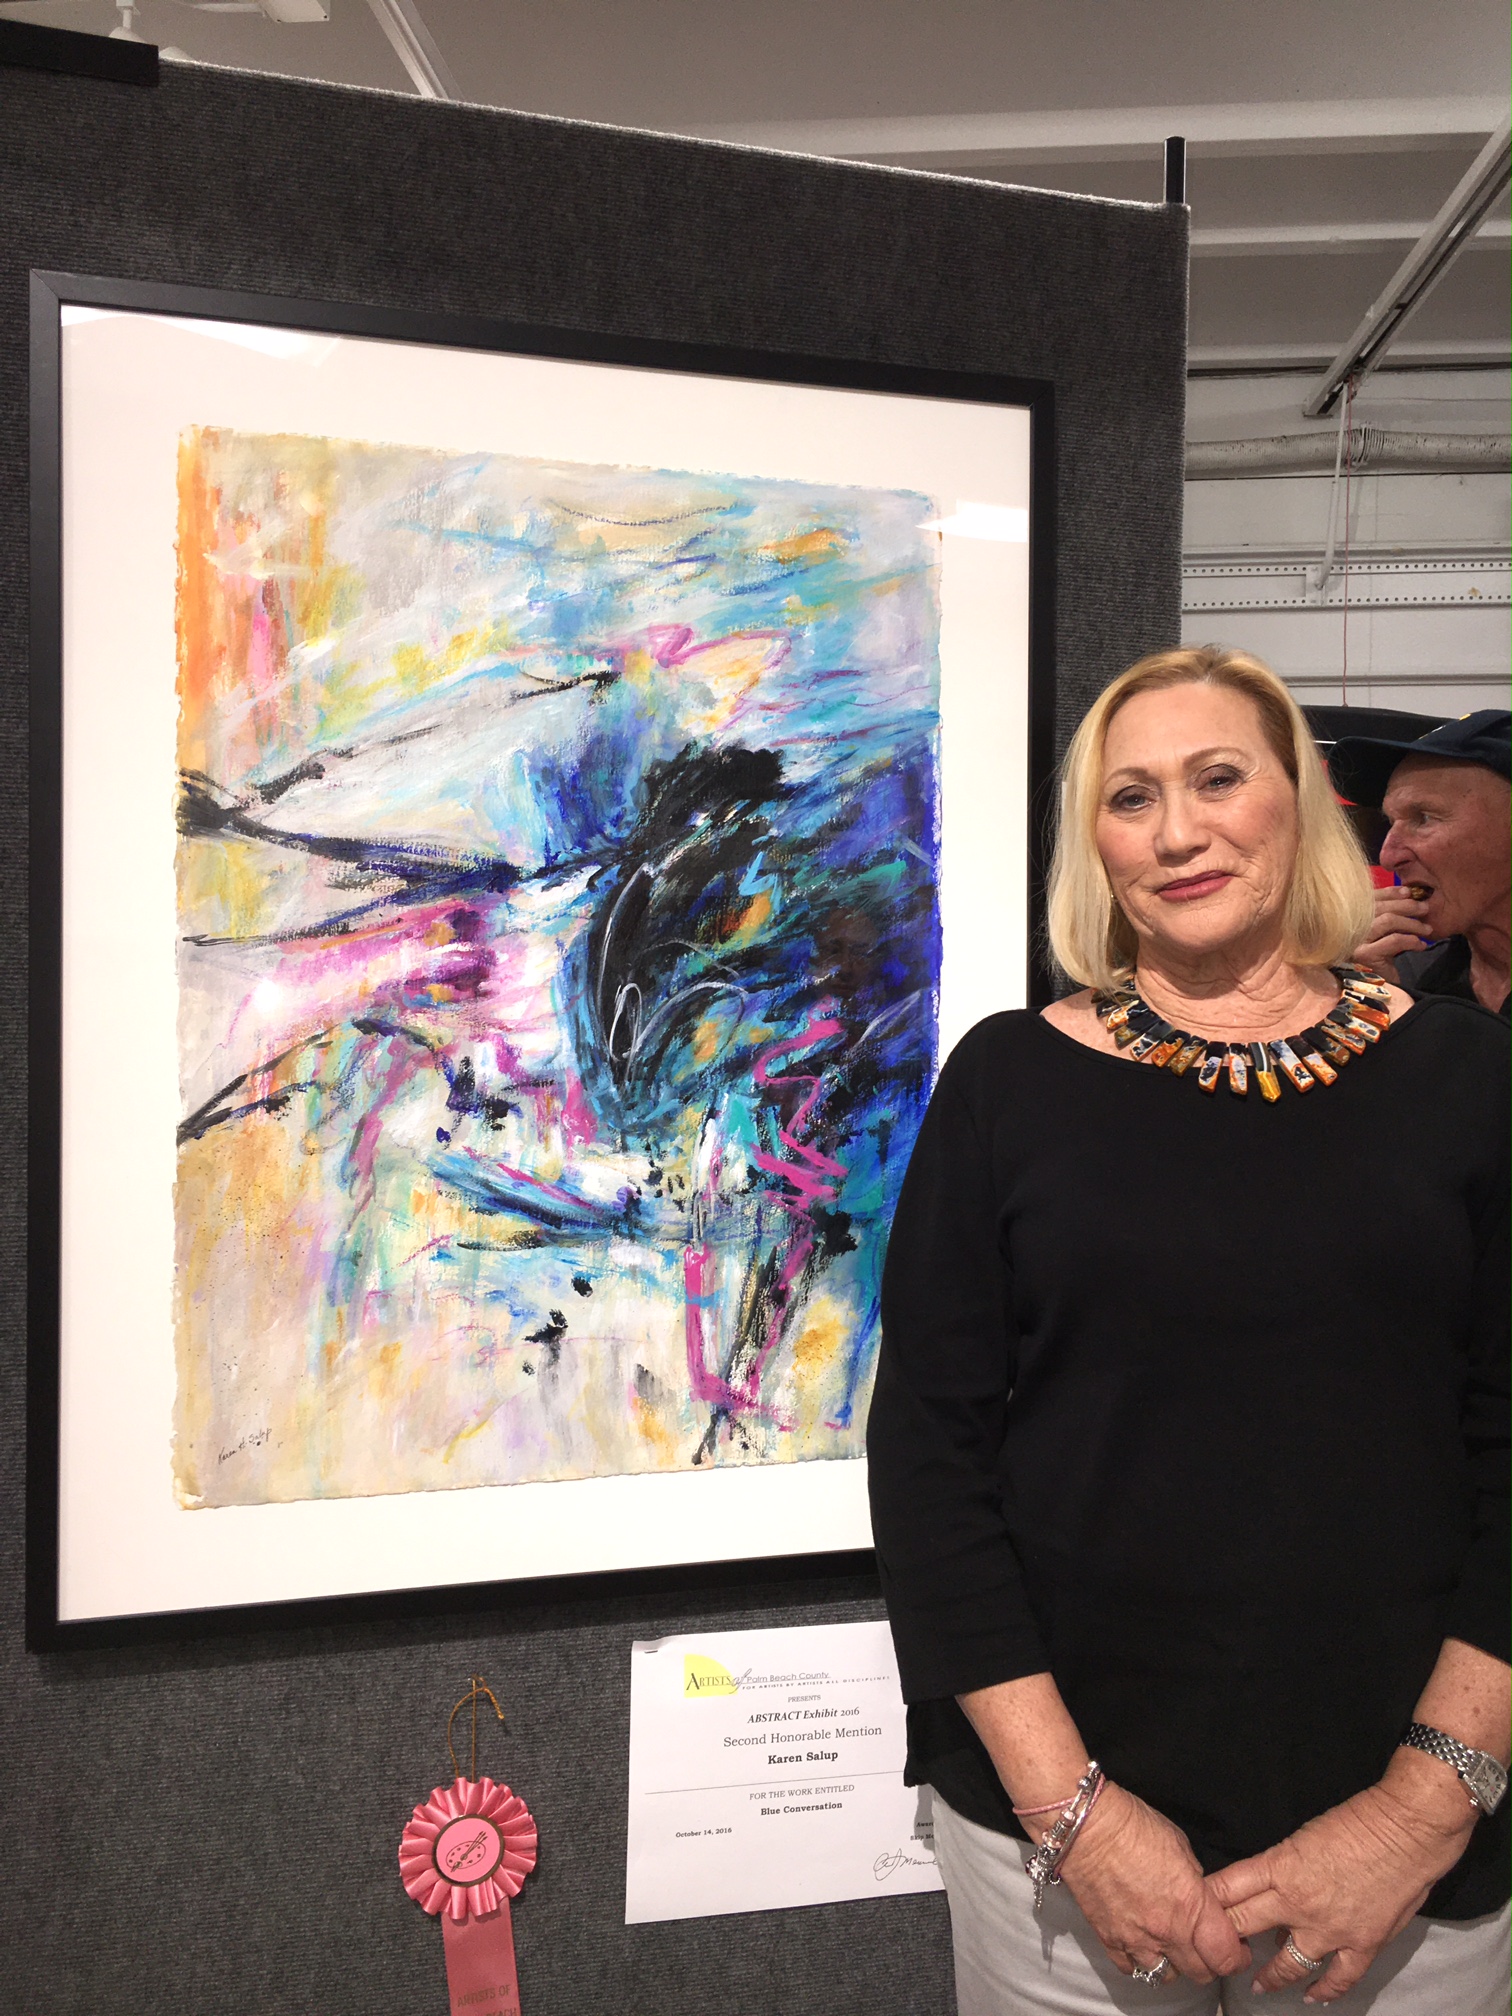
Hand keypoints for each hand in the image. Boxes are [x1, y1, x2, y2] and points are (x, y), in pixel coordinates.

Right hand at [1056, 1781, 1251, 1984]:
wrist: (1085, 1826)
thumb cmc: (1133, 1825)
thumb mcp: (1181, 1846)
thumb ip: (1194, 1881)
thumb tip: (1198, 1897)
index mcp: (1190, 1905)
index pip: (1225, 1955)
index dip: (1235, 1957)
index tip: (1235, 1949)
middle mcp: (1166, 1930)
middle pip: (1200, 1973)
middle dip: (1210, 1963)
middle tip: (1207, 1947)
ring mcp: (1135, 1939)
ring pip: (1166, 1976)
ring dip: (1174, 1963)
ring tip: (1172, 1945)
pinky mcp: (1108, 1939)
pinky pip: (1131, 1968)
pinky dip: (1139, 1961)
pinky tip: (1141, 1943)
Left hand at [1205, 1756, 1475, 2003]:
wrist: (1406, 1830)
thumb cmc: (1356, 1820)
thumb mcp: (1303, 1836)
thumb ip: (1282, 1869)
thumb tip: (1267, 1893)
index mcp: (1279, 1867)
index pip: (1229, 1889)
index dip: (1208, 1902)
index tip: (1190, 1911)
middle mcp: (1297, 1903)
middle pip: (1246, 1925)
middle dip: (1225, 1939)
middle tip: (1211, 1952)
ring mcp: (1330, 1929)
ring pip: (1287, 1963)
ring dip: (1269, 1976)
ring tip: (1257, 1985)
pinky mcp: (1362, 1943)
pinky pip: (1338, 1977)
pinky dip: (1324, 1991)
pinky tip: (1312, 1997)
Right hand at [1353, 885, 1430, 982]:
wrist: (1371, 995)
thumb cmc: (1375, 965)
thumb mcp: (1379, 938)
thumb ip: (1384, 919)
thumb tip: (1405, 896)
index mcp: (1347, 921)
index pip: (1368, 898)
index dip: (1389, 892)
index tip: (1408, 891)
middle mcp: (1346, 928)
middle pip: (1379, 907)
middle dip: (1406, 905)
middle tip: (1424, 909)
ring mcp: (1354, 942)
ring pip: (1387, 921)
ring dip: (1411, 923)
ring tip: (1426, 930)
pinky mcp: (1364, 956)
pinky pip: (1393, 941)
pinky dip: (1410, 940)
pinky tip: (1420, 945)